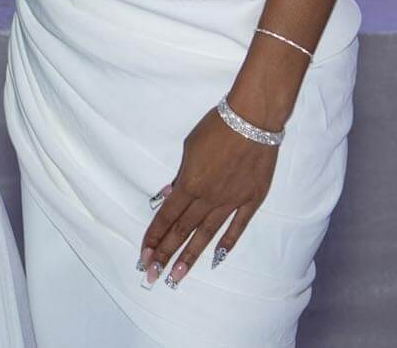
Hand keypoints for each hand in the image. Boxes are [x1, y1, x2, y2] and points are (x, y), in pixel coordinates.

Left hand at [139, 104, 277, 287]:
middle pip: (182, 231)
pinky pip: (237, 228)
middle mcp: (208, 198)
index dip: (154, 237)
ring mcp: (231, 202)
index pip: (166, 217)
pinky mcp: (251, 200)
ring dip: (189, 257)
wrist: (253, 119)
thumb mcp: (189, 146)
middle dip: (165, 254)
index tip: (143, 255)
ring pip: (206, 236)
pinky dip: (227, 244)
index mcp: (189, 184)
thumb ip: (181, 175)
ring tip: (176, 277)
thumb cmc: (217, 127)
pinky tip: (216, 259)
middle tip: (152, 275)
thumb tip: (170, 196)